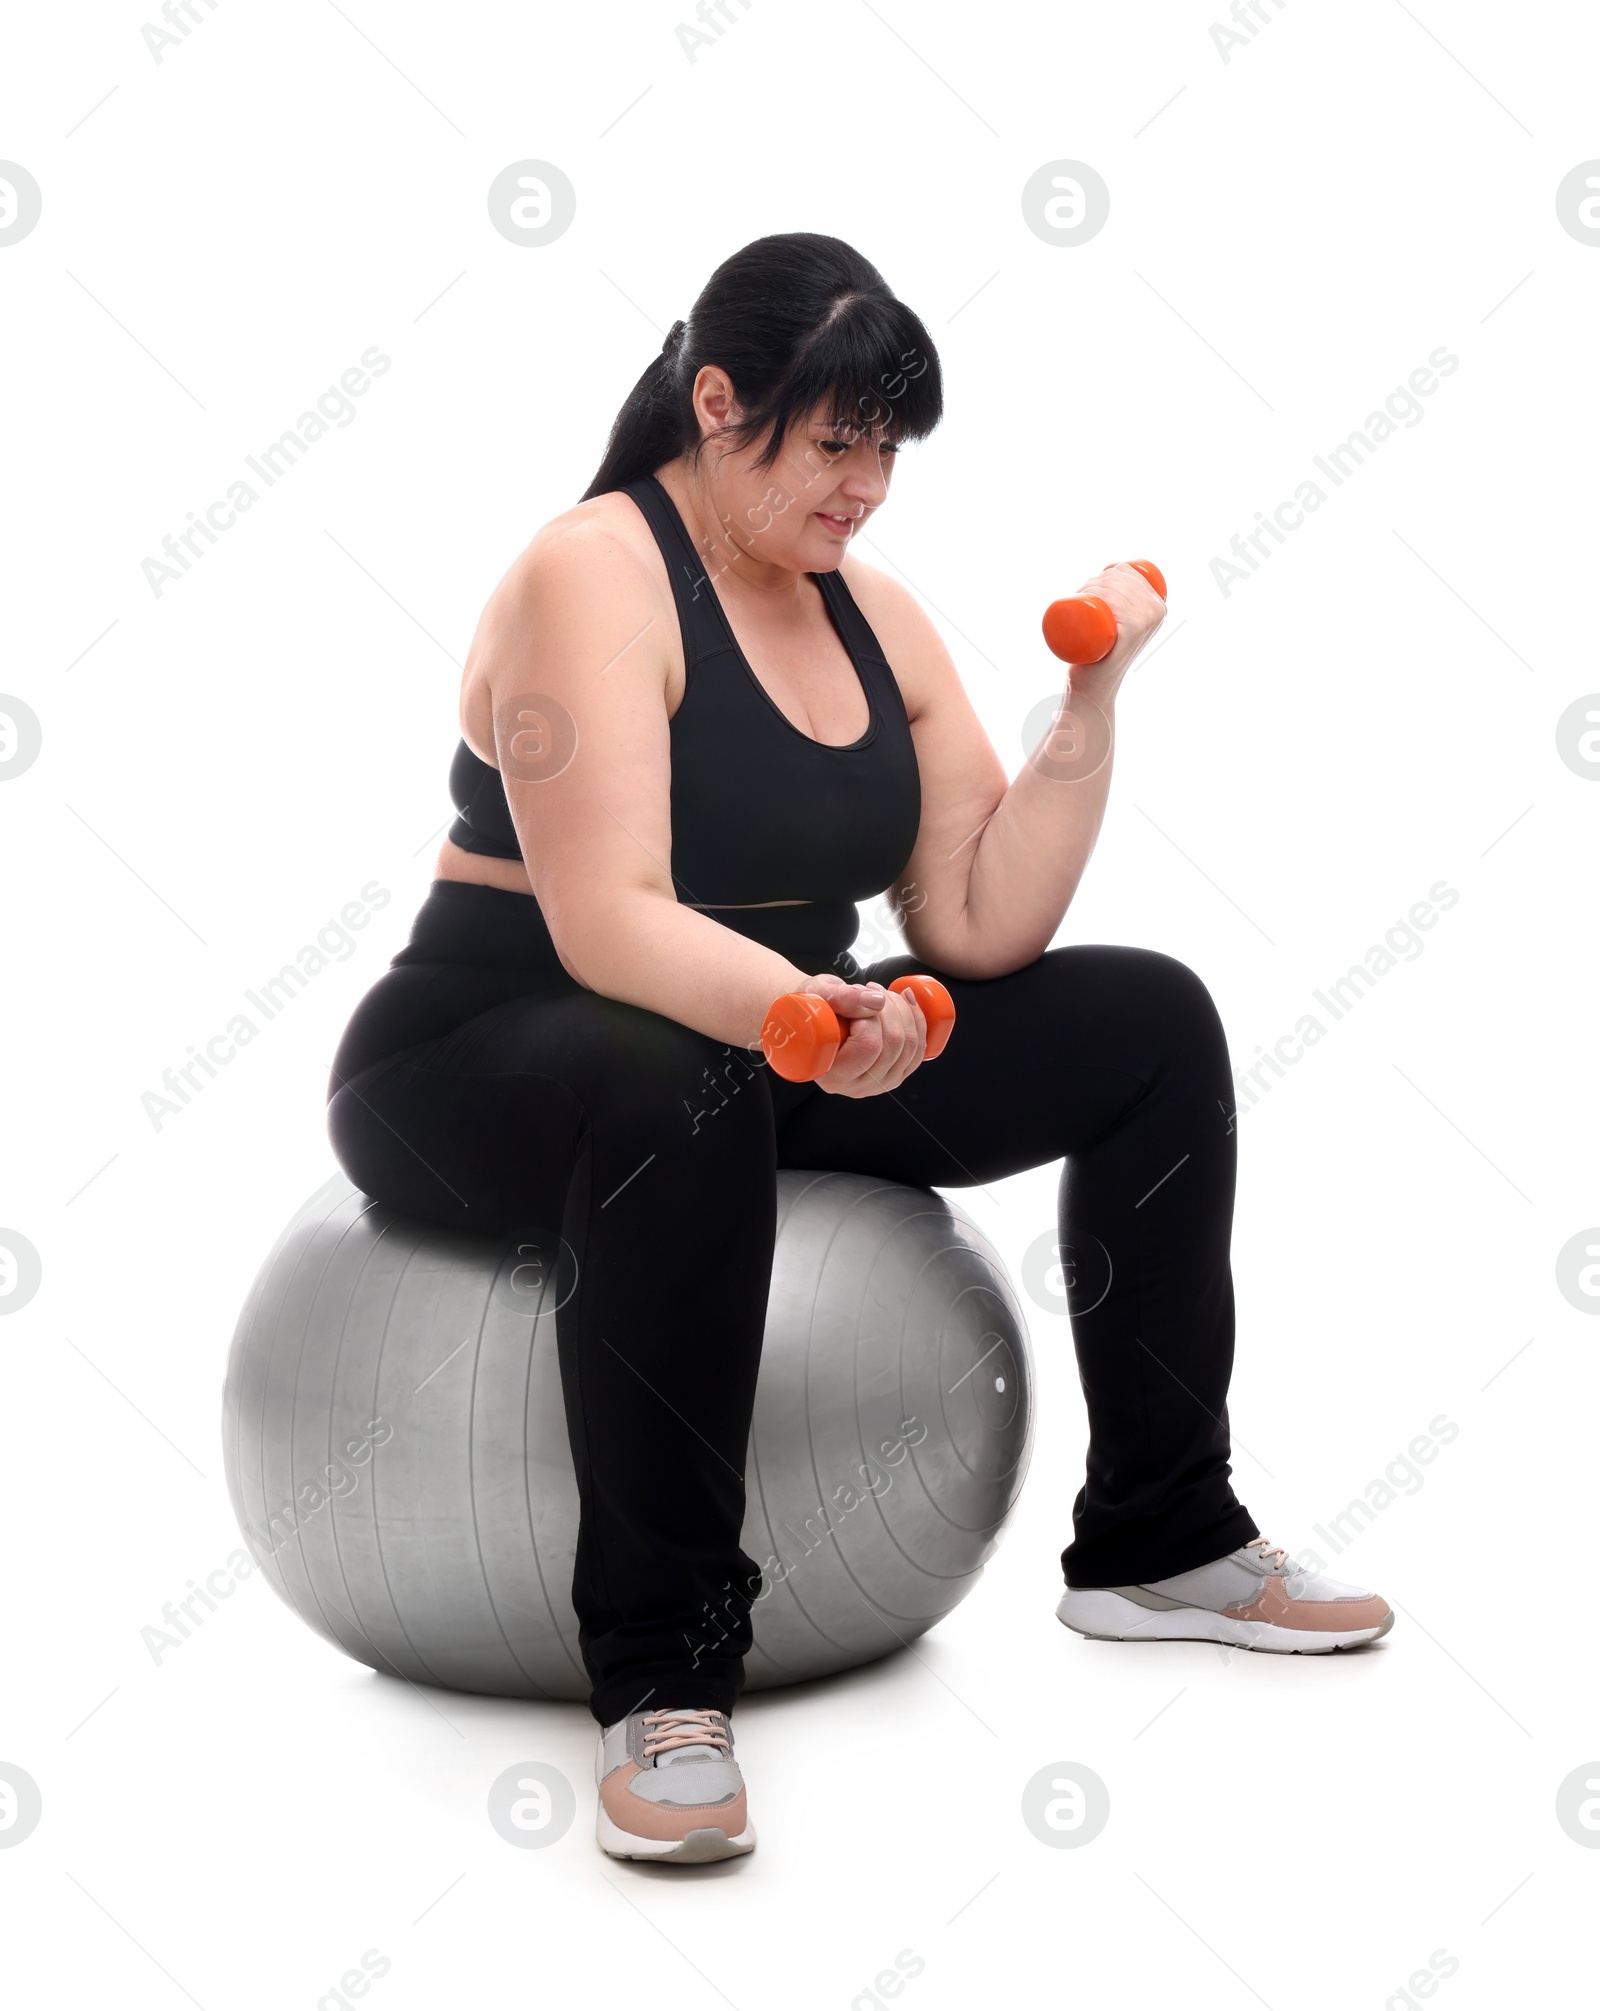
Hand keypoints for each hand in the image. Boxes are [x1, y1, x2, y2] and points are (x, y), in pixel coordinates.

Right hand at [796, 973, 927, 1098]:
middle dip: (888, 1006)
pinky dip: (918, 1019)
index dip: (868, 1015)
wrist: (812, 1019)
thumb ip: (839, 997)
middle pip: (894, 1044)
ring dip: (902, 1008)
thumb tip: (876, 1001)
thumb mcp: (814, 995)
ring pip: (911, 1044)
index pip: (868, 1046)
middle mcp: (858, 1086)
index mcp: (832, 1075)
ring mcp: (880, 1084)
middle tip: (868, 989)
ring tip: (880, 994)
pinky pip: (920, 1048)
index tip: (855, 997)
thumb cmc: (808, 1009)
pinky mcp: (897, 1074)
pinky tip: (906, 1000)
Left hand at [1063, 561, 1165, 704]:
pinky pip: (1118, 604)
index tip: (1086, 590)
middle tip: (1077, 599)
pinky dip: (1102, 596)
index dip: (1103, 573)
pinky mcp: (1132, 633)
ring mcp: (1146, 623)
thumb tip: (1116, 573)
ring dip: (1090, 586)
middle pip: (1117, 578)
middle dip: (1092, 581)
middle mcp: (1157, 612)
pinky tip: (1089, 599)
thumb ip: (1124, 605)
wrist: (1093, 687)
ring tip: (1078, 601)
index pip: (1126, 572)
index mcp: (1158, 606)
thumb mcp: (1118, 626)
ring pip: (1113, 588)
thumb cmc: (1101, 655)